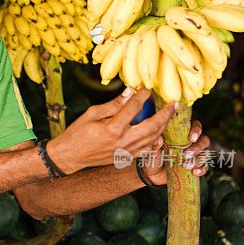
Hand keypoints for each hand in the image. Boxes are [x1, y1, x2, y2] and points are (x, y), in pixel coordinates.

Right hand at [48, 87, 177, 174]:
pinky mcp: (125, 158)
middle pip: (152, 125)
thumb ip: (114, 104)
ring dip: (163, 126)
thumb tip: (130, 91)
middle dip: (165, 114)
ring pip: (152, 138)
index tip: (149, 87)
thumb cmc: (78, 133)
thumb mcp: (92, 113)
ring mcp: (125, 152)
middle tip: (173, 103)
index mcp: (113, 128)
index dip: (143, 94)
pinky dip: (154, 142)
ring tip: (168, 115)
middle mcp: (122, 141)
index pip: (134, 107)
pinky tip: (159, 135)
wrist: (70, 156)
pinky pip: (146, 150)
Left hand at [140, 120, 210, 185]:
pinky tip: (195, 172)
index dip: (197, 130)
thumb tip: (159, 138)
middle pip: (204, 140)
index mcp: (183, 132)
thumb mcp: (152, 149)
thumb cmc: (153, 156)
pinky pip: (205, 166)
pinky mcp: (196, 166)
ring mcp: (195, 154)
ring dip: (198, 160)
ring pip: (206, 153)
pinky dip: (202, 169)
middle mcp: (191, 142)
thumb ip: (155, 143)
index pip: (196, 125)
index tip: (192, 138)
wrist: (152, 173)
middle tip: (186, 155)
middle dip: (197, 148)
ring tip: (186, 166)